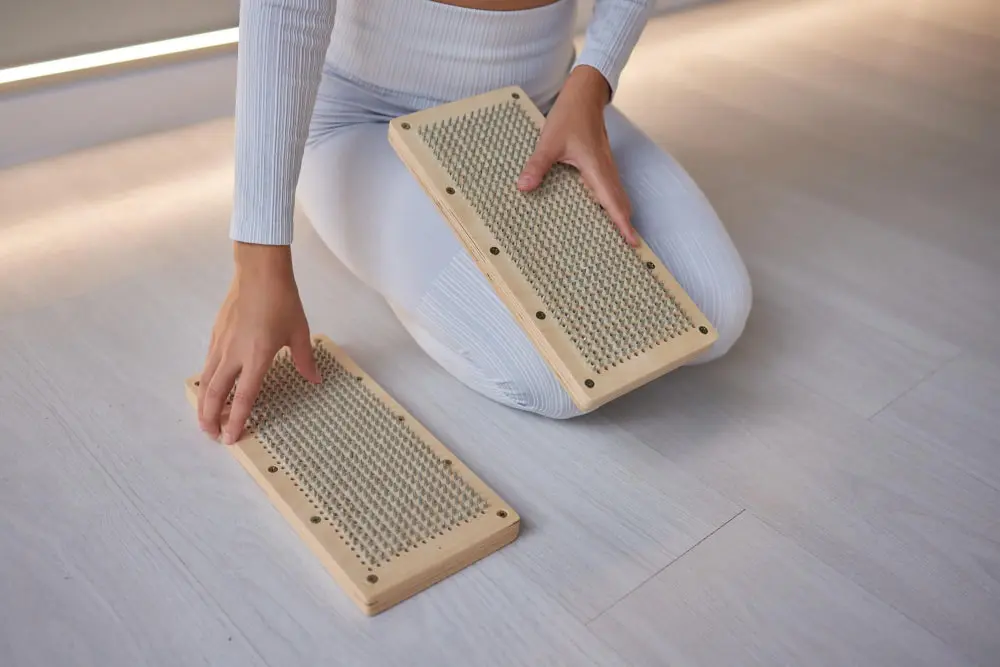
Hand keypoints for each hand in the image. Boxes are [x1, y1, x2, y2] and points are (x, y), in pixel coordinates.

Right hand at [198, 242, 320, 444]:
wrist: (259, 272)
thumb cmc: (282, 301)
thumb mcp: (300, 332)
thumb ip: (304, 360)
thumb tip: (315, 379)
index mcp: (257, 357)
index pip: (244, 397)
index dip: (236, 420)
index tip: (231, 438)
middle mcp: (234, 354)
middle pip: (216, 394)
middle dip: (211, 418)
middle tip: (212, 436)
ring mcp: (221, 344)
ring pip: (206, 381)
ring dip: (204, 403)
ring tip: (205, 419)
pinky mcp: (215, 334)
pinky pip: (207, 364)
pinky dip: (206, 382)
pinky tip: (210, 387)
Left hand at [517, 65, 637, 246]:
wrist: (584, 94)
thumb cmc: (570, 115)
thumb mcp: (549, 141)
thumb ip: (537, 165)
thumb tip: (524, 188)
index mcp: (596, 169)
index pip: (613, 203)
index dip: (623, 224)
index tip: (632, 243)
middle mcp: (606, 171)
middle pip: (620, 204)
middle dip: (625, 226)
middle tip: (628, 249)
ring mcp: (605, 167)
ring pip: (616, 197)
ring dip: (619, 216)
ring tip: (619, 237)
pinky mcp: (601, 164)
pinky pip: (609, 189)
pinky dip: (611, 204)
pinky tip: (602, 212)